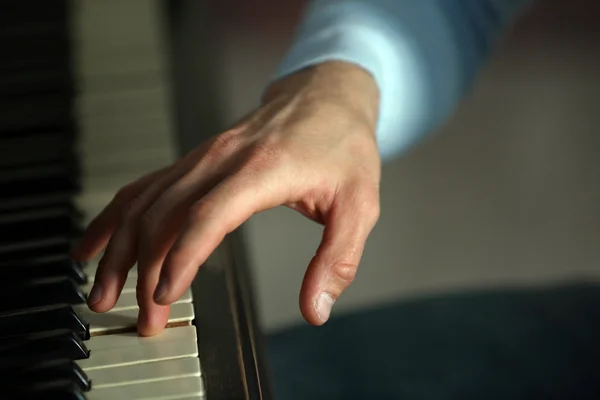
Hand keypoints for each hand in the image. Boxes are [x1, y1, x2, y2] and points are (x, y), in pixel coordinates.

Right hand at [71, 61, 381, 335]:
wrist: (326, 95)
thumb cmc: (343, 146)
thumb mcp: (358, 205)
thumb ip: (337, 259)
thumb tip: (316, 308)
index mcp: (261, 170)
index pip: (206, 217)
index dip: (180, 259)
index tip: (162, 298)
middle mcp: (221, 159)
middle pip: (163, 214)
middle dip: (143, 271)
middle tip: (145, 320)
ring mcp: (203, 156)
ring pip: (143, 201)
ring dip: (119, 248)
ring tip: (104, 291)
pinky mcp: (196, 159)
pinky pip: (145, 185)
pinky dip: (117, 215)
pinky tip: (98, 240)